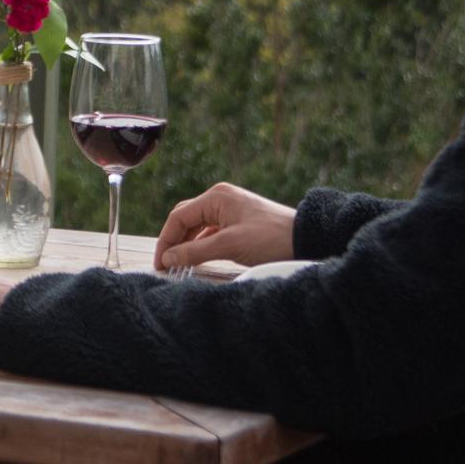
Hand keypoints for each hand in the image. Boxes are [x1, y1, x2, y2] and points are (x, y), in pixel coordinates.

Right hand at [153, 182, 296, 273]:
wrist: (305, 239)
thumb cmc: (269, 238)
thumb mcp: (229, 246)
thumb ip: (195, 251)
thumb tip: (168, 258)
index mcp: (216, 197)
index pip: (179, 217)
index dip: (166, 241)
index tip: (160, 264)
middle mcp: (220, 199)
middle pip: (185, 219)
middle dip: (173, 242)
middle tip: (165, 266)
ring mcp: (230, 210)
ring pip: (198, 227)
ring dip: (187, 245)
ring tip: (179, 266)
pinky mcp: (238, 222)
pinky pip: (211, 232)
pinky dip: (201, 245)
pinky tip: (197, 259)